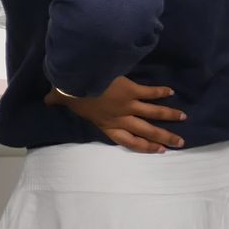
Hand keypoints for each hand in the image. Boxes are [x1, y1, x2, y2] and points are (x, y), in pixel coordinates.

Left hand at [43, 77, 184, 152]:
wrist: (78, 78)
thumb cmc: (70, 90)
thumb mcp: (62, 99)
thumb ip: (56, 101)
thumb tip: (44, 100)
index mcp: (106, 124)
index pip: (128, 140)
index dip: (144, 147)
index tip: (158, 150)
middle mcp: (120, 118)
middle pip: (147, 131)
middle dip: (164, 138)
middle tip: (179, 143)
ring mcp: (127, 105)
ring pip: (153, 113)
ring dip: (169, 116)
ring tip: (183, 119)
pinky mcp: (131, 90)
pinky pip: (149, 93)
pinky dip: (160, 92)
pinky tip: (171, 92)